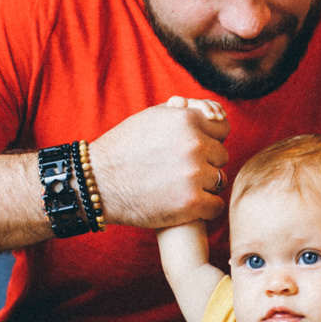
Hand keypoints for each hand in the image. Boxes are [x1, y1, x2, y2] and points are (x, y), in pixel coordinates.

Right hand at [88, 98, 229, 228]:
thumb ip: (184, 113)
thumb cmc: (123, 149)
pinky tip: (188, 206)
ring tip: (180, 187)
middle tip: (181, 170)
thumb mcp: (152, 118)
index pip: (223, 128)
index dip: (211, 139)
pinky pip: (216, 206)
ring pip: (219, 181)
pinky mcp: (191, 203)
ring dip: (205, 186)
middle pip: (221, 156)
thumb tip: (214, 114)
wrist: (97, 183)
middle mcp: (194, 144)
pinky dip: (205, 208)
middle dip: (206, 163)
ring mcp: (194, 174)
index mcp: (186, 119)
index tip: (198, 149)